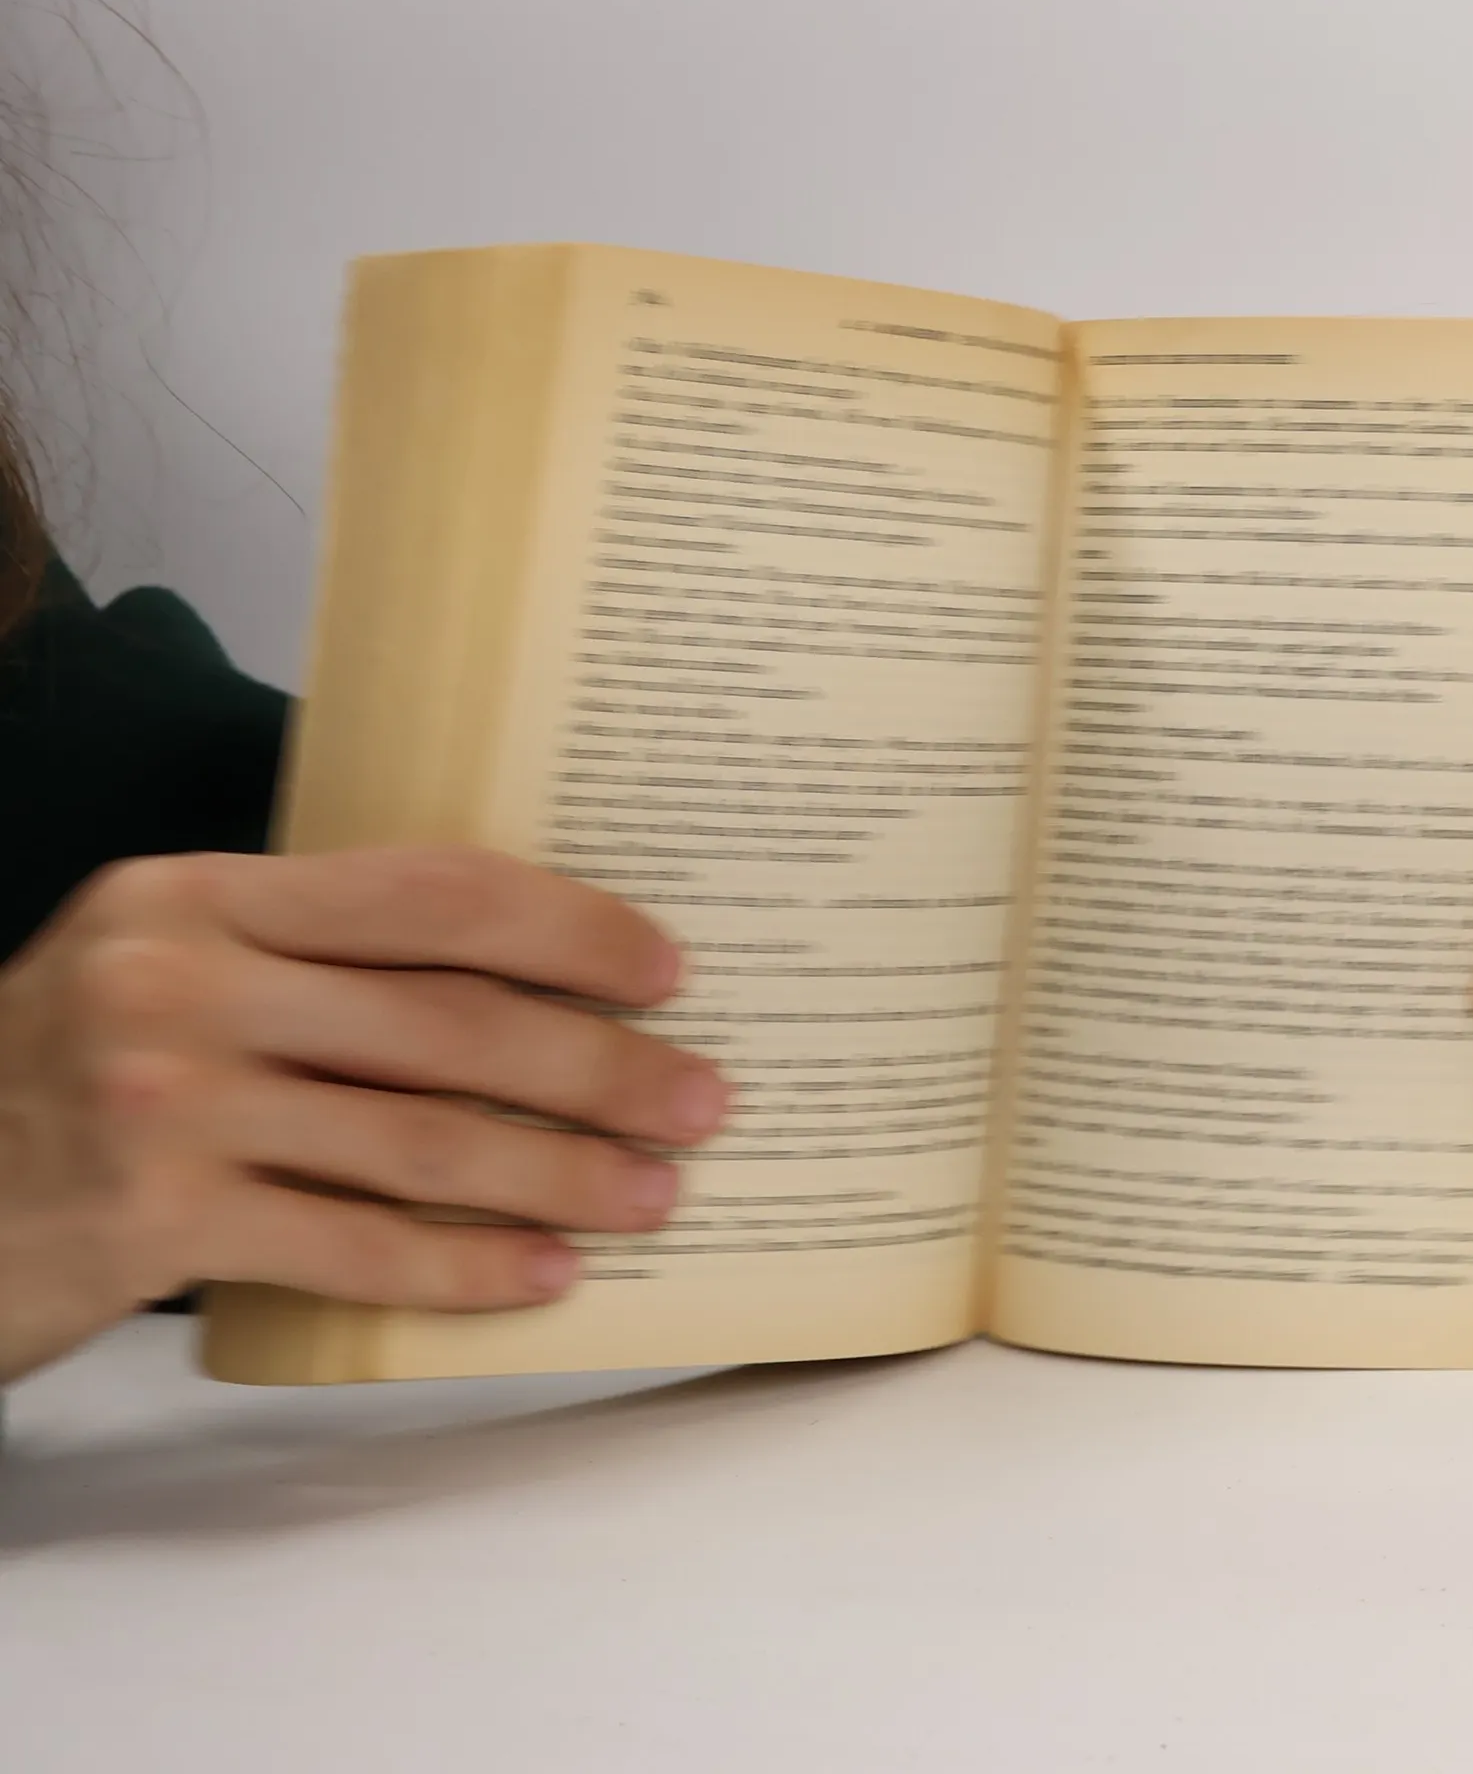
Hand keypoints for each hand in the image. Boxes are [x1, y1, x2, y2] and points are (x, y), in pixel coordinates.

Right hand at [0, 847, 727, 1379]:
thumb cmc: (77, 1073)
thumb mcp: (171, 968)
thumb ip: (314, 958)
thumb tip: (530, 987)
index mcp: (204, 894)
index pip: (430, 890)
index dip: (567, 927)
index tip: (665, 970)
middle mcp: (182, 978)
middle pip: (449, 1019)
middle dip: (599, 1065)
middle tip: (701, 1099)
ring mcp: (165, 1100)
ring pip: (420, 1137)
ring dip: (560, 1173)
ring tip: (654, 1194)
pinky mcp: (152, 1222)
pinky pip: (353, 1245)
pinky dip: (462, 1265)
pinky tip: (544, 1276)